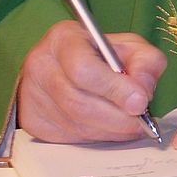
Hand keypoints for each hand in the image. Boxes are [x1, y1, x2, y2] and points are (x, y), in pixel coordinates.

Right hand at [17, 20, 166, 142]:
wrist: (68, 65)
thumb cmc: (101, 55)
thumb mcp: (129, 46)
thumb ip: (146, 62)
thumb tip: (143, 91)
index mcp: (63, 38)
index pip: (84, 70)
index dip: (115, 89)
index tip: (141, 102)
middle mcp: (41, 65)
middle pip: (79, 103)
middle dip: (117, 118)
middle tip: (141, 121)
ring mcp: (31, 95)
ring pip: (75, 125)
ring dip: (110, 131)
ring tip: (131, 126)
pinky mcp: (32, 120)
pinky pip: (68, 138)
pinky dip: (96, 138)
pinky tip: (110, 129)